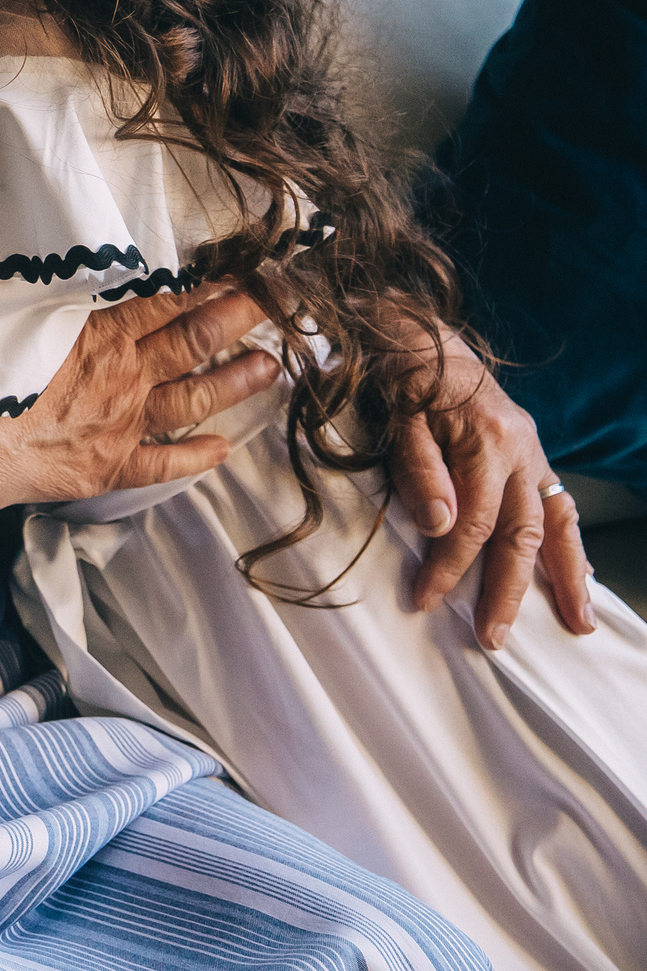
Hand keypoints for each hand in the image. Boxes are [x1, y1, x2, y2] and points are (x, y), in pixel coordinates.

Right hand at [0, 286, 276, 502]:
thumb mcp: (21, 317)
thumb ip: (64, 300)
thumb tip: (90, 273)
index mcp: (102, 337)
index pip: (165, 304)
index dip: (205, 287)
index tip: (238, 274)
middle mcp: (123, 378)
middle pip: (192, 342)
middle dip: (237, 320)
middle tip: (274, 305)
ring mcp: (122, 424)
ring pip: (192, 398)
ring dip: (235, 383)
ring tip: (269, 368)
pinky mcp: (111, 465)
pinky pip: (162, 463)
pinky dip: (195, 457)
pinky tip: (221, 449)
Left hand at [387, 338, 594, 644]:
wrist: (425, 341)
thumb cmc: (404, 380)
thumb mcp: (398, 417)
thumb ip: (419, 470)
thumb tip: (441, 527)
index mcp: (488, 441)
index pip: (473, 522)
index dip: (450, 565)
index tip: (427, 599)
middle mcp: (522, 450)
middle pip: (523, 533)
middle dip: (509, 590)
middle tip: (493, 637)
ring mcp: (534, 453)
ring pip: (559, 524)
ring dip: (568, 577)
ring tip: (580, 624)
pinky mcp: (534, 456)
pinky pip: (561, 507)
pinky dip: (571, 545)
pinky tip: (579, 577)